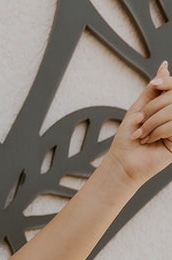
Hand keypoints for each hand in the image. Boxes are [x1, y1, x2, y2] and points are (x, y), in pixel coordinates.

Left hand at [106, 60, 171, 187]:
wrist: (122, 162)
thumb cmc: (128, 138)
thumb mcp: (139, 108)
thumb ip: (153, 89)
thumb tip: (164, 66)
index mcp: (167, 108)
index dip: (167, 83)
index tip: (154, 84)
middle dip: (152, 108)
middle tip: (139, 121)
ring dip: (152, 121)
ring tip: (141, 133)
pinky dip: (157, 131)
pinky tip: (148, 140)